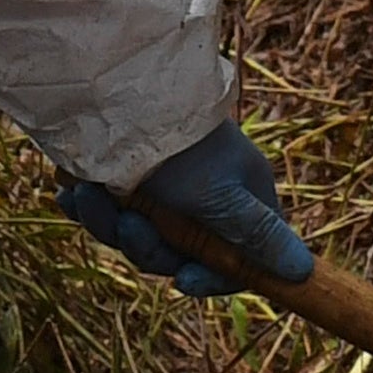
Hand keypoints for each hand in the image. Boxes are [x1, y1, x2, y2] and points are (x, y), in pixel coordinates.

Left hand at [57, 116, 314, 299]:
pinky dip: (88, 207)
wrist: (120, 91)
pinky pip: (106, 215)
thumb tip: (303, 272)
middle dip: (144, 245)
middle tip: (127, 222)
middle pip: (176, 256)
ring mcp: (163, 193)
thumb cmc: (183, 148)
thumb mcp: (222, 197)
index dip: (211, 277)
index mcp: (242, 203)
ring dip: (107, 222)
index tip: (183, 281)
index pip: (237, 261)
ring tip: (87, 194)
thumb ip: (257, 235)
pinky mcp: (126, 183)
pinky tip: (70, 193)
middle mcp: (204, 202)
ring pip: (136, 237)